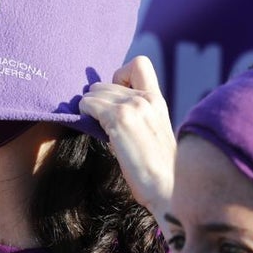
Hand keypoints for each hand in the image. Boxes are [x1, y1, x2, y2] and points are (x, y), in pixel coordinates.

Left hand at [79, 56, 175, 220]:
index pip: (139, 64)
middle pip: (108, 80)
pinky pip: (89, 104)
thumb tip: (108, 111)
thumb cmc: (158, 169)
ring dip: (89, 104)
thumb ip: (139, 115)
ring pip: (95, 91)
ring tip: (94, 121)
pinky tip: (89, 124)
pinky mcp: (119, 119)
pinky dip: (84, 111)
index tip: (117, 96)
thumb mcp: (153, 132)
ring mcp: (133, 107)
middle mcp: (146, 98)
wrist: (169, 188)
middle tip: (98, 117)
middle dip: (99, 97)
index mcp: (158, 100)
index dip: (121, 75)